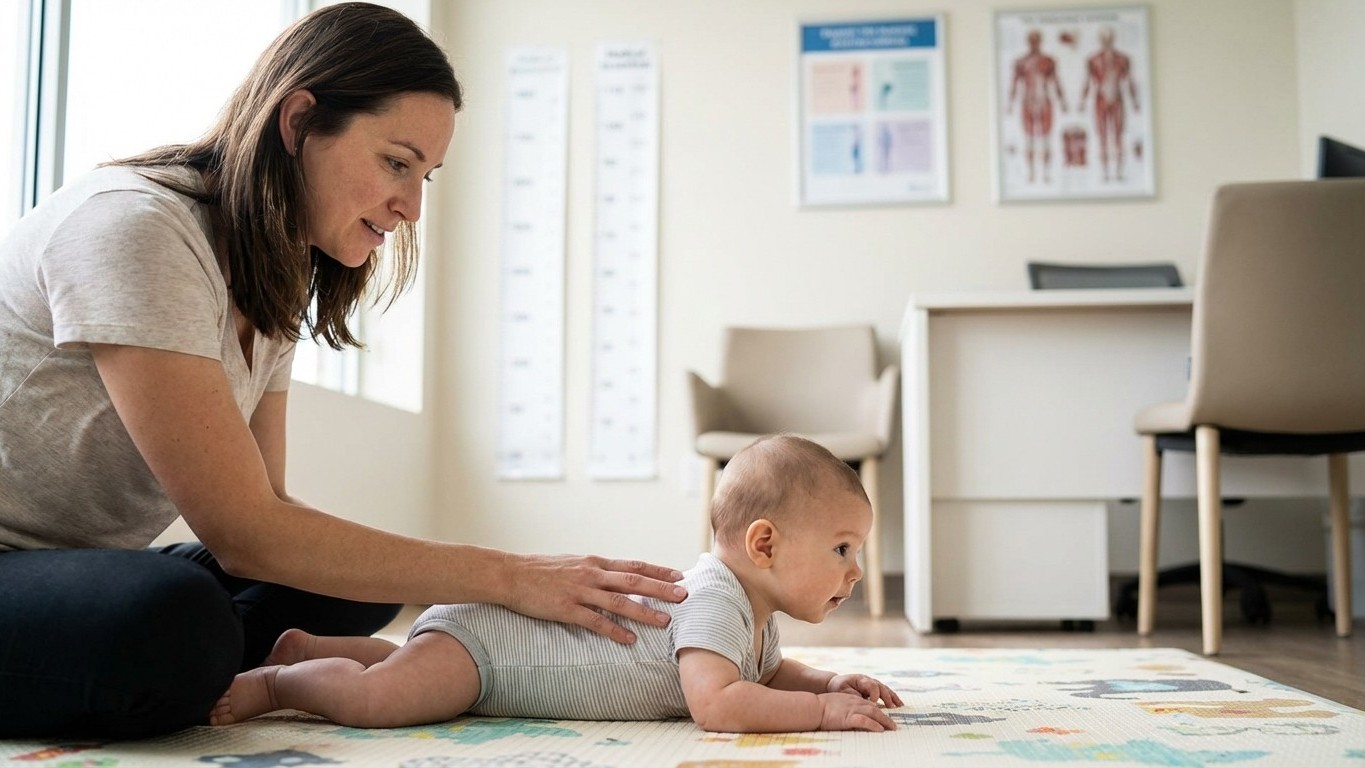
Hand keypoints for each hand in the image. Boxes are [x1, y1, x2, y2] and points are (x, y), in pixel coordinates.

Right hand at [501, 553, 686, 643]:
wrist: (510, 574)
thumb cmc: (541, 570)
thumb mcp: (573, 563)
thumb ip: (595, 571)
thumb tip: (616, 577)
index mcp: (595, 563)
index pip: (634, 565)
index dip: (658, 571)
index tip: (679, 576)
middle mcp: (592, 574)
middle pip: (633, 580)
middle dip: (660, 589)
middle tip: (684, 595)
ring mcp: (579, 591)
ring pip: (618, 601)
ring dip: (643, 611)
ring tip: (664, 621)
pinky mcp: (566, 608)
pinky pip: (595, 621)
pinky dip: (614, 630)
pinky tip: (629, 639)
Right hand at [816, 692, 897, 731]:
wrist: (813, 707)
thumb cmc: (820, 707)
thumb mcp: (836, 704)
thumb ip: (845, 708)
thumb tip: (851, 717)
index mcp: (851, 699)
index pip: (869, 704)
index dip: (879, 711)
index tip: (885, 718)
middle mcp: (855, 702)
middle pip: (875, 708)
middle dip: (886, 717)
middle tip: (893, 725)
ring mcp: (852, 709)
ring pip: (874, 713)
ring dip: (885, 721)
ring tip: (892, 728)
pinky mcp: (848, 717)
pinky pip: (864, 721)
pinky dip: (874, 725)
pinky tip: (880, 730)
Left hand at [827, 673, 903, 707]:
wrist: (836, 684)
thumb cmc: (839, 688)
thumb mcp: (843, 691)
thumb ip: (854, 696)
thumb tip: (863, 703)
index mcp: (861, 679)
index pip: (872, 685)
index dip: (874, 695)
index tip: (874, 704)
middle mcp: (869, 680)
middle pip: (881, 687)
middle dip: (887, 697)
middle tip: (891, 707)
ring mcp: (873, 683)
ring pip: (885, 689)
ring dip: (893, 698)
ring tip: (900, 706)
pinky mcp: (875, 689)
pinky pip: (886, 693)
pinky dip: (892, 698)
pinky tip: (898, 705)